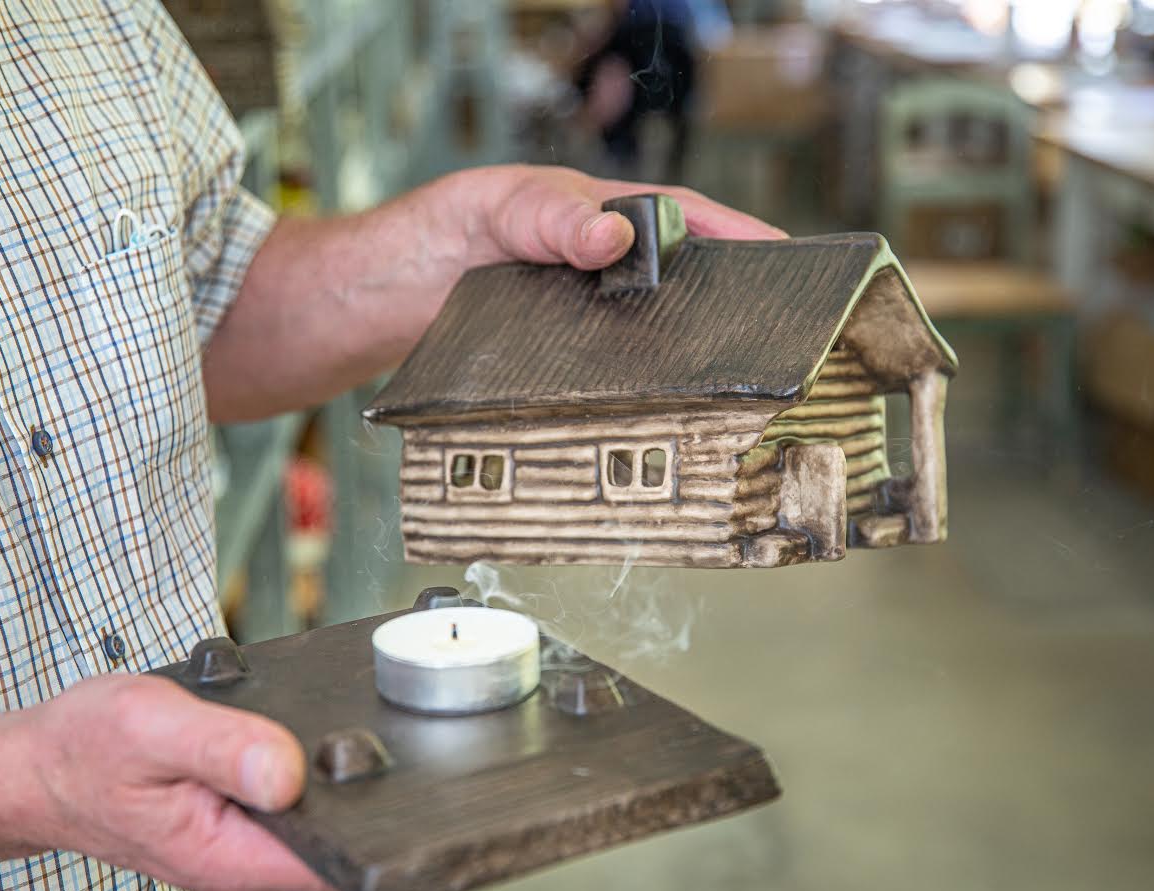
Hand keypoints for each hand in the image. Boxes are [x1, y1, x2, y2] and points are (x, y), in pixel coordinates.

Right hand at [22, 674, 329, 890]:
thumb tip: (288, 771)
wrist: (43, 768)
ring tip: (242, 733)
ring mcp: (247, 857)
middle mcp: (247, 871)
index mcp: (231, 860)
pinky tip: (241, 744)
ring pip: (316, 811)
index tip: (340, 755)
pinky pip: (290, 802)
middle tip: (265, 728)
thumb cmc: (84, 749)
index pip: (336, 856)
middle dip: (321, 771)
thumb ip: (224, 747)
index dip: (355, 805)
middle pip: (336, 827)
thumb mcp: (151, 726)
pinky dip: (277, 764)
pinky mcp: (244, 837)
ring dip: (297, 764)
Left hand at [206, 164, 786, 421]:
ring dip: (689, 359)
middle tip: (782, 339)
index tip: (790, 263)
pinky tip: (657, 419)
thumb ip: (547, 216)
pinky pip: (607, 378)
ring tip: (735, 389)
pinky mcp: (553, 366)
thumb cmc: (425, 238)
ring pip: (649, 338)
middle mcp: (594, 272)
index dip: (739, 240)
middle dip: (732, 307)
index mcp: (591, 217)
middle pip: (679, 286)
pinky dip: (638, 394)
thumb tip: (610, 234)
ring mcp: (576, 321)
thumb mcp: (487, 208)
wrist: (363, 307)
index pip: (681, 219)